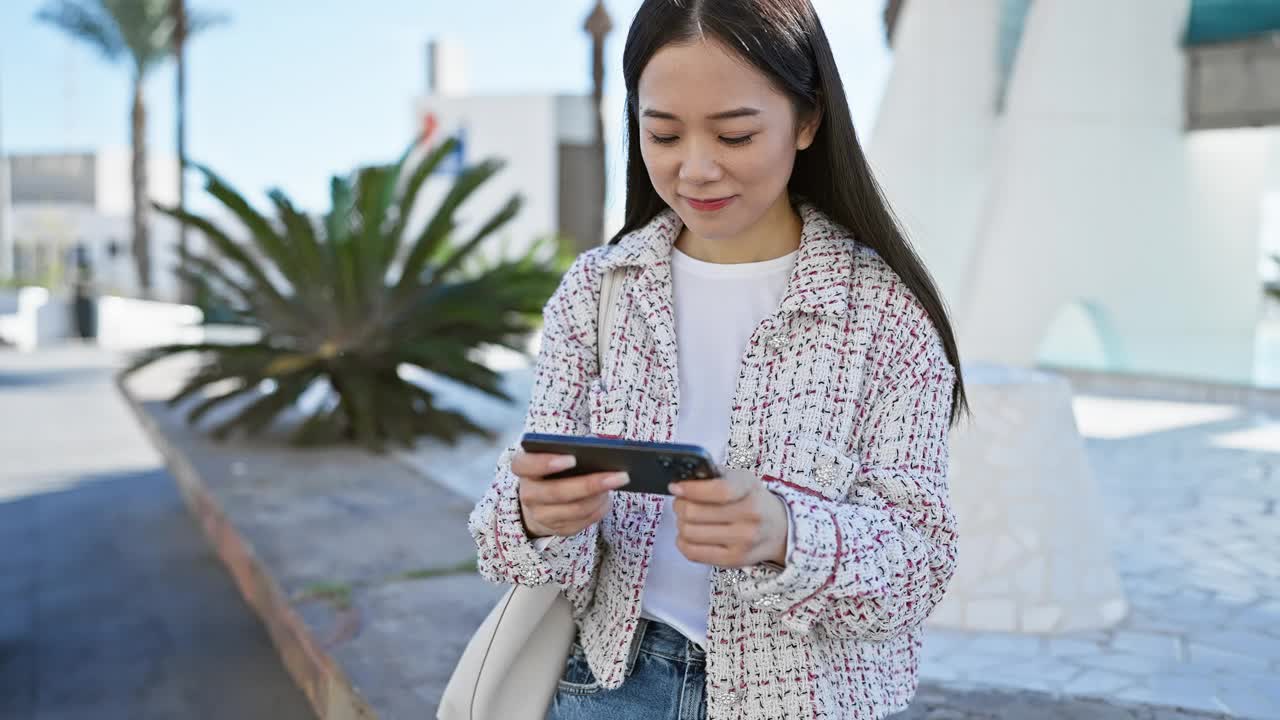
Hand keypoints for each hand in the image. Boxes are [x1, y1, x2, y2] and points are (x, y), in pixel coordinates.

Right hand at [513, 451, 628, 538]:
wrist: (540, 500)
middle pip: (557, 492)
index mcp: (523, 468)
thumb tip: (600, 447)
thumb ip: (571, 448)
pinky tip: (609, 498)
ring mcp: (540, 515)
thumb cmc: (553, 469)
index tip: (573, 458)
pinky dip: (599, 509)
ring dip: (599, 497)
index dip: (546, 463)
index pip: (526, 465)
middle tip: (621, 474)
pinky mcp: (556, 529)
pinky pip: (581, 523)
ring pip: (574, 510)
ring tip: (619, 482)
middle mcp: (528, 494)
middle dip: (591, 484)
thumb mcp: (554, 454)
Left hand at [669, 469, 788, 568]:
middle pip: (694, 512)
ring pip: (689, 532)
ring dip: (680, 523)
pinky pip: (692, 553)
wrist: (778, 529)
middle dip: (680, 505)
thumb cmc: (752, 500)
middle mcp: (750, 516)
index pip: (717, 490)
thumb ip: (713, 476)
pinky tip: (689, 535)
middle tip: (681, 502)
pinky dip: (683, 542)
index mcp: (749, 489)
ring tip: (687, 519)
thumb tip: (682, 481)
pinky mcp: (733, 560)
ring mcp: (743, 541)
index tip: (675, 487)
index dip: (690, 489)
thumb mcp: (741, 479)